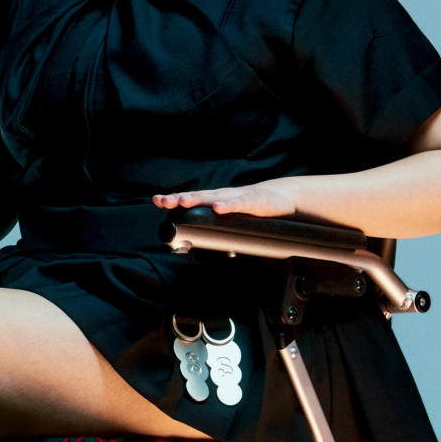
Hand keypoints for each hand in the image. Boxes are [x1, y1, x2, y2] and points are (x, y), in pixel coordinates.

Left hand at [152, 181, 299, 216]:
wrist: (283, 199)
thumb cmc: (254, 210)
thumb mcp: (232, 219)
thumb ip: (216, 228)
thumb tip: (196, 245)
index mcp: (217, 201)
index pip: (192, 199)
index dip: (175, 199)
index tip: (157, 201)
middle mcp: (223, 196)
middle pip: (198, 196)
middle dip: (179, 198)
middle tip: (163, 201)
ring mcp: (238, 197)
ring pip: (215, 197)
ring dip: (198, 199)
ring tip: (182, 201)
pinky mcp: (255, 201)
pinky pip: (240, 203)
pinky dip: (229, 205)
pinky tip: (218, 208)